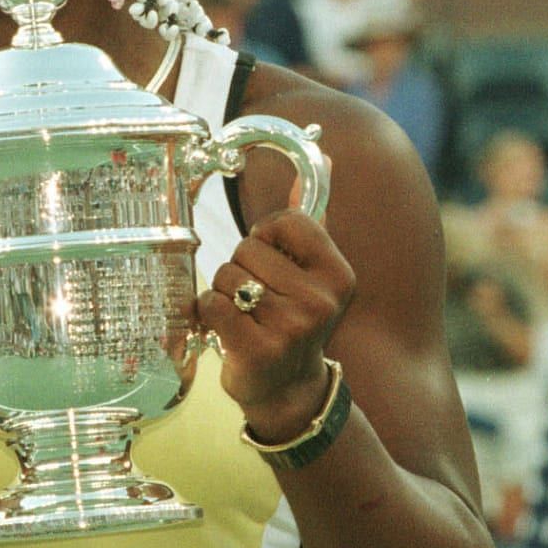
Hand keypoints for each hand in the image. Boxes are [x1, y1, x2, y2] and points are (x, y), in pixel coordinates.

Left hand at [197, 205, 356, 443]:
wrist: (289, 390)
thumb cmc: (292, 320)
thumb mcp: (312, 273)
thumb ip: (311, 220)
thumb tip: (322, 158)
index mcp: (339, 274)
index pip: (284, 220)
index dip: (266, 238)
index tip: (273, 265)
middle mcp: (321, 300)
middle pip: (246, 248)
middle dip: (240, 270)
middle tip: (258, 301)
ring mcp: (291, 327)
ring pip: (225, 275)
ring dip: (224, 293)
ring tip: (246, 318)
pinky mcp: (258, 350)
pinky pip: (210, 304)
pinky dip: (208, 315)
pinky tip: (229, 332)